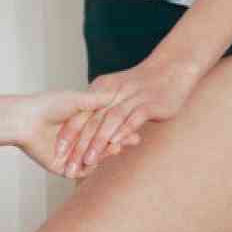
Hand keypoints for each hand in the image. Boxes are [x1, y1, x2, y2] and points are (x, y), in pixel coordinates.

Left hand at [17, 90, 141, 180]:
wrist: (26, 120)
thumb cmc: (48, 105)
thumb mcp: (77, 100)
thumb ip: (97, 102)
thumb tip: (120, 93)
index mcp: (79, 126)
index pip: (104, 129)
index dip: (119, 127)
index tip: (135, 124)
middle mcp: (76, 142)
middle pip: (102, 145)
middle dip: (118, 142)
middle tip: (135, 138)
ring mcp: (69, 156)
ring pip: (94, 158)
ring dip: (108, 153)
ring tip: (120, 145)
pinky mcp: (62, 168)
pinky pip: (82, 170)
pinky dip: (94, 164)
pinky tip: (104, 156)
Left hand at [53, 55, 202, 177]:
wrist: (173, 68)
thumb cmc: (145, 84)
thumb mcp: (117, 91)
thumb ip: (102, 107)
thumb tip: (87, 132)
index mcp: (101, 89)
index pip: (81, 115)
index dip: (70, 133)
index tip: (58, 152)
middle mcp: (113, 93)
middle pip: (92, 121)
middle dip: (80, 144)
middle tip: (70, 163)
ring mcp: (131, 98)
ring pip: (109, 121)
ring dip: (98, 142)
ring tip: (89, 160)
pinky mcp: (149, 104)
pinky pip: (132, 119)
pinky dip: (123, 131)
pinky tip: (115, 145)